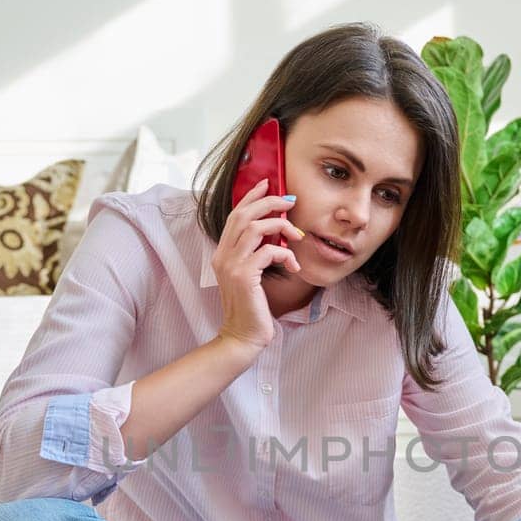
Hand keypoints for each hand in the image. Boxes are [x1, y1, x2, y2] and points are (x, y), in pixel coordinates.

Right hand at [212, 179, 304, 351]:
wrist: (242, 337)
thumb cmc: (251, 309)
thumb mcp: (251, 276)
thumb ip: (256, 255)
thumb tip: (277, 234)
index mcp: (222, 253)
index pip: (235, 215)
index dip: (252, 196)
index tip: (269, 183)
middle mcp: (223, 255)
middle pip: (243, 214)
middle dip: (269, 202)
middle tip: (290, 201)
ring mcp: (231, 265)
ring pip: (254, 227)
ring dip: (280, 226)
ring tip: (297, 235)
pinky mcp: (244, 276)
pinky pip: (268, 251)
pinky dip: (285, 254)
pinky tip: (294, 266)